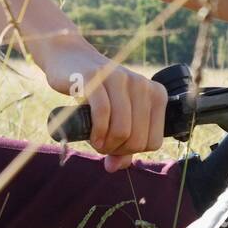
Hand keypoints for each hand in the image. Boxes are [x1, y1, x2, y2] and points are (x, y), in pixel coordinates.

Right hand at [41, 43, 169, 172]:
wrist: (71, 59)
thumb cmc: (97, 93)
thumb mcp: (115, 117)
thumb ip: (122, 144)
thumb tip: (115, 167)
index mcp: (156, 94)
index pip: (153, 142)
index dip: (132, 151)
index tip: (116, 145)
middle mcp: (142, 85)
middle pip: (137, 139)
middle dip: (117, 150)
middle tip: (102, 145)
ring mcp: (120, 79)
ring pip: (122, 129)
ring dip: (106, 144)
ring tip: (96, 141)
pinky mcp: (96, 78)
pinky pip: (103, 113)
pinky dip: (97, 132)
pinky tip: (92, 136)